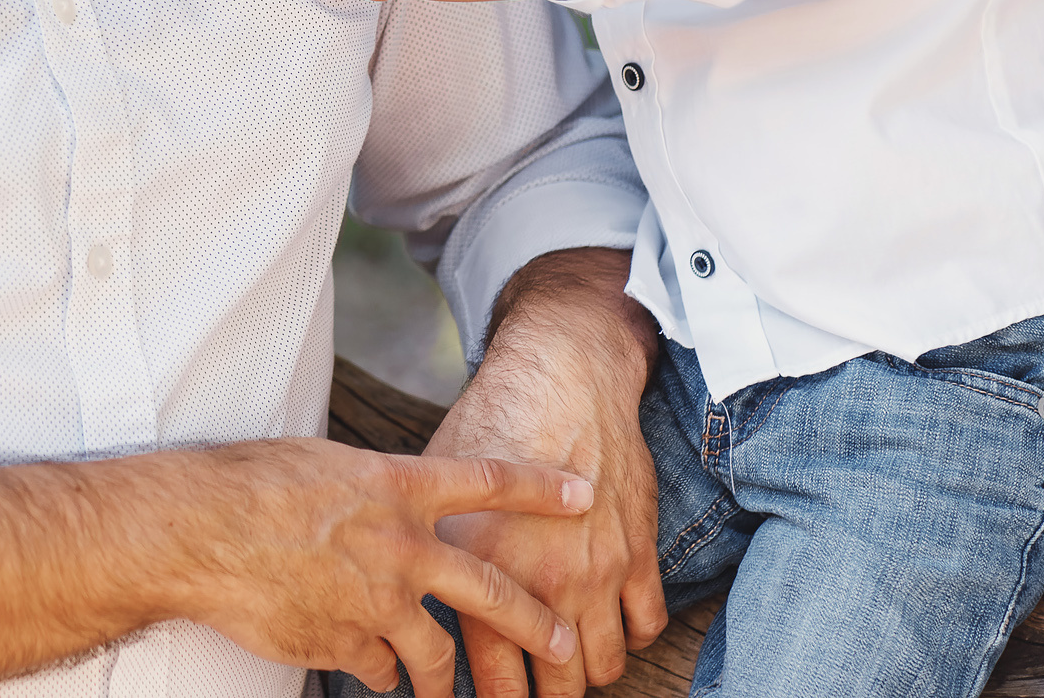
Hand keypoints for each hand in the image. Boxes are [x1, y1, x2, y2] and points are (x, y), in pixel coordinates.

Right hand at [174, 443, 592, 695]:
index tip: (584, 496)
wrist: (200, 531)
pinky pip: (378, 670)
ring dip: (451, 678)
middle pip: (491, 589)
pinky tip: (368, 671)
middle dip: (536, 621)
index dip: (541, 488)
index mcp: (397, 486)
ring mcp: (378, 600)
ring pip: (437, 652)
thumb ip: (371, 490)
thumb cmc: (249, 483)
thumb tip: (388, 500)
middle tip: (565, 644)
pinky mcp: (347, 644)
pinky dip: (378, 673)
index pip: (487, 481)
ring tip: (457, 693)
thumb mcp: (325, 464)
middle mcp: (402, 544)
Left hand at [427, 250, 665, 697]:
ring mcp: (600, 574)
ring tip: (561, 658)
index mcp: (487, 576)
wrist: (561, 378)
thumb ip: (427, 558)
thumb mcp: (434, 492)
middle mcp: (548, 586)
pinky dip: (629, 633)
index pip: (496, 687)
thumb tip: (397, 606)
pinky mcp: (639, 554)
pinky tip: (605, 621)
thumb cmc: (487, 424)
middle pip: (557, 691)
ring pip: (604, 666)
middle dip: (542, 695)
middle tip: (528, 684)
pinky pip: (646, 625)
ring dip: (584, 669)